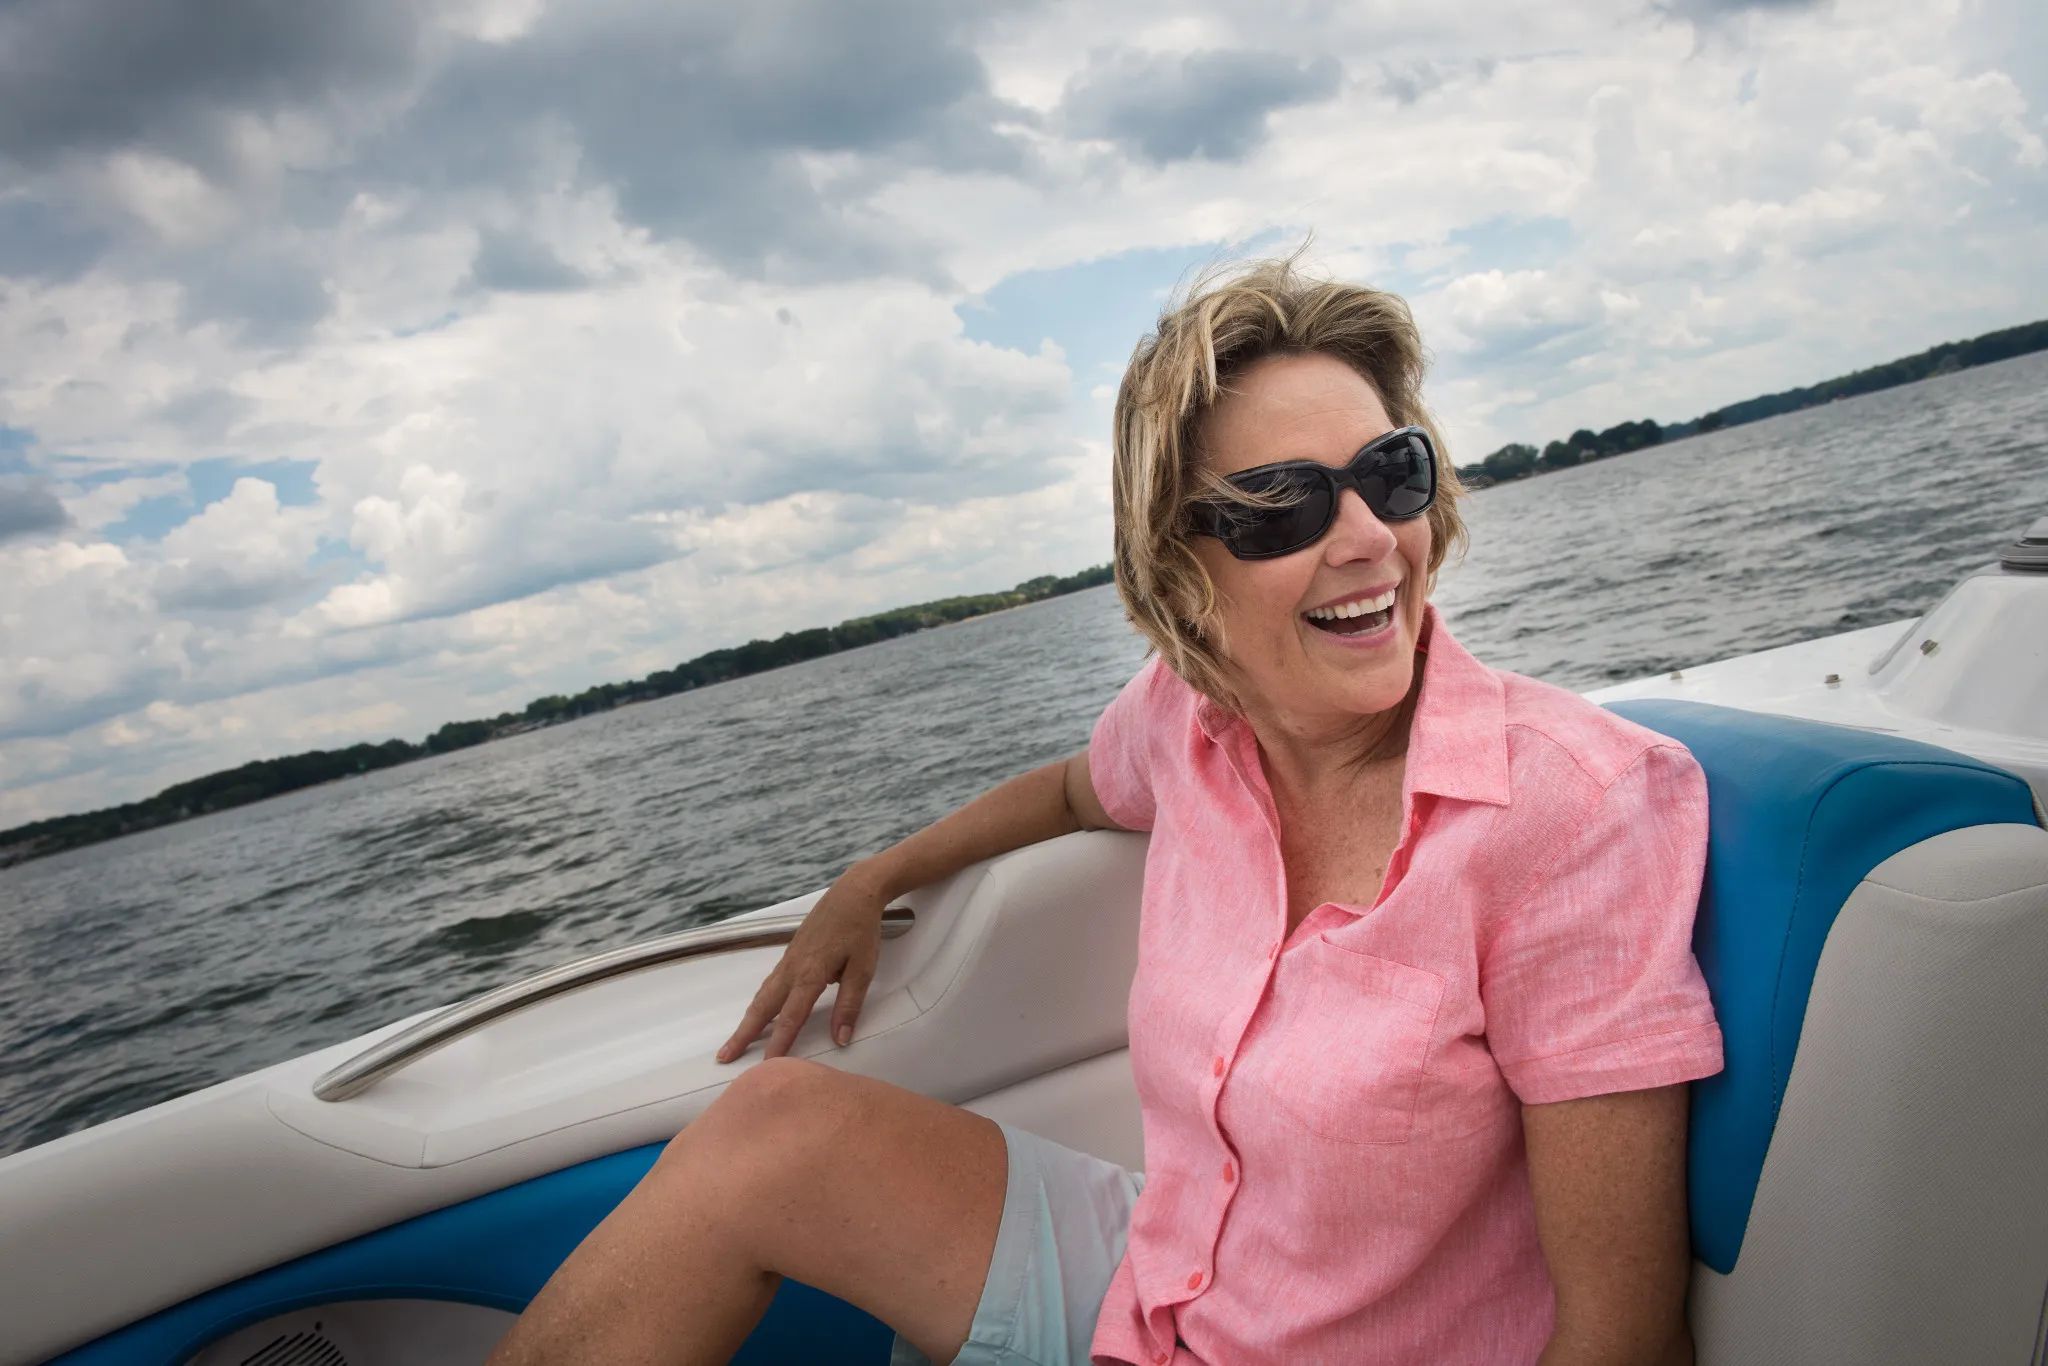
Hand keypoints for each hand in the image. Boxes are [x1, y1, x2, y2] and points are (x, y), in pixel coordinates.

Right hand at [716, 865, 898, 1061]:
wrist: (854, 892)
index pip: (791, 1017)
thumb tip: (841, 1038)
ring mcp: (789, 959)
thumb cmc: (861, 930)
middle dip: (743, 1033)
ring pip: (762, 994)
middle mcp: (793, 968)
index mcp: (811, 974)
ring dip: (748, 1018)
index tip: (767, 1066)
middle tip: (724, 1056)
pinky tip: (760, 1010)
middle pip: (763, 1007)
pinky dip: (759, 1001)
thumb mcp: (864, 969)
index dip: (779, 1043)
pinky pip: (770, 982)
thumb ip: (849, 1006)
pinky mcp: (791, 953)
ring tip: (736, 1039)